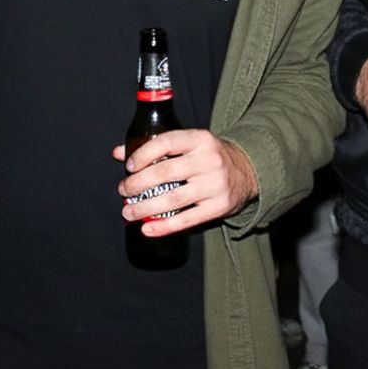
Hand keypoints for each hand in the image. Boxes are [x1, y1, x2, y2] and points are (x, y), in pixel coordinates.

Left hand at [113, 130, 257, 235]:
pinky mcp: (219, 207)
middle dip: (138, 184)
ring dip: (145, 208)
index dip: (144, 154)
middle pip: (166, 173)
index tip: (129, 167)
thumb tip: (119, 153)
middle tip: (123, 191)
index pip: (167, 142)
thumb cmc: (208, 156)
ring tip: (128, 212)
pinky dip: (164, 226)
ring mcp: (215, 185)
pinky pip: (187, 220)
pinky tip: (147, 228)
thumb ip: (154, 147)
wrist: (248, 171)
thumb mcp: (188, 144)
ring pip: (173, 199)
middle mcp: (209, 160)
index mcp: (200, 140)